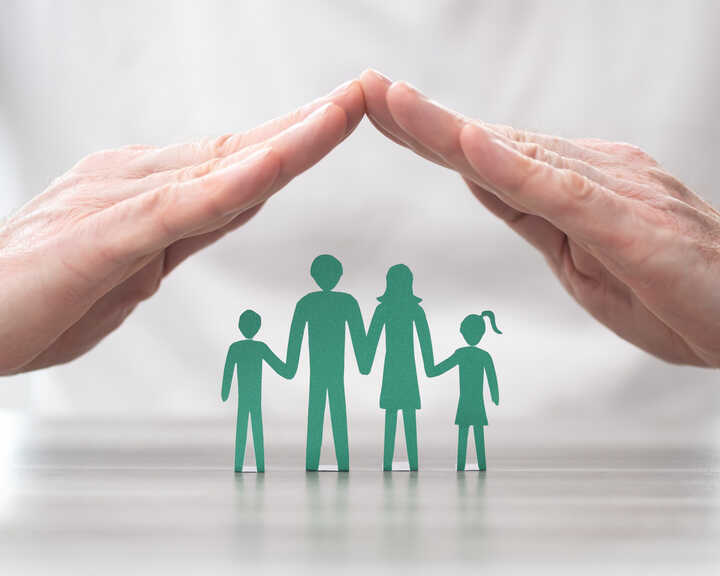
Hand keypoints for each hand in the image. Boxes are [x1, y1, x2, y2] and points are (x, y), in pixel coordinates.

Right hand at [0, 80, 364, 373]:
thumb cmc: (39, 298)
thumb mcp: (130, 268)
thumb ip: (178, 237)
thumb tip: (222, 213)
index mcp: (146, 189)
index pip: (236, 159)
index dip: (294, 138)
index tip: (342, 119)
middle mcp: (137, 179)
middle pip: (241, 148)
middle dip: (309, 122)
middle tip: (365, 93)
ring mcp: (120, 202)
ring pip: (223, 165)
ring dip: (290, 137)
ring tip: (346, 108)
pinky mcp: (103, 237)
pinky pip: (182, 207)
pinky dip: (236, 185)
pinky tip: (277, 165)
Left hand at [361, 70, 719, 367]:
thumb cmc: (669, 292)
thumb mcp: (579, 258)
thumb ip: (530, 215)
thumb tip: (480, 180)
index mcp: (573, 184)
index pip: (486, 154)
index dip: (429, 132)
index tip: (380, 110)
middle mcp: (589, 172)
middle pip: (488, 143)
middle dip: (419, 118)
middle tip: (363, 88)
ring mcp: (610, 191)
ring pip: (513, 154)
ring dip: (446, 128)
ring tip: (390, 100)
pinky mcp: (627, 222)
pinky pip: (559, 191)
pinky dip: (509, 167)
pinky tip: (466, 144)